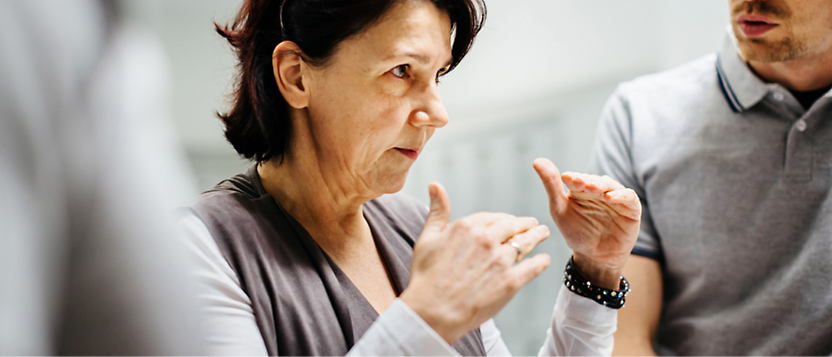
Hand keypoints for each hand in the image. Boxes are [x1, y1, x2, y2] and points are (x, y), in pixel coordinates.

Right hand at [400, 182, 550, 343]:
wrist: (432, 312)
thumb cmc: (426, 277)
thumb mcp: (427, 239)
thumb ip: (437, 211)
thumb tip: (435, 184)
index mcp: (467, 227)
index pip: (494, 217)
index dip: (504, 219)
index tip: (510, 220)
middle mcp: (487, 239)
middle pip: (513, 227)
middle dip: (525, 224)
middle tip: (534, 225)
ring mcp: (500, 261)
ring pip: (526, 243)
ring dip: (537, 236)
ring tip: (543, 234)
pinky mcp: (511, 282)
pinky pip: (533, 267)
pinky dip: (541, 262)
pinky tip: (544, 260)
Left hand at [533, 158, 640, 289]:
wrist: (594, 257)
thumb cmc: (576, 232)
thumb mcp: (559, 210)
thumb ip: (550, 186)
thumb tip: (537, 161)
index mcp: (582, 189)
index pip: (578, 178)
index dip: (573, 178)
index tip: (565, 179)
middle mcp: (600, 190)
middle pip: (595, 180)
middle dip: (587, 181)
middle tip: (579, 183)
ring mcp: (617, 198)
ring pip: (612, 186)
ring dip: (602, 185)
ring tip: (593, 188)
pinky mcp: (631, 209)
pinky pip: (629, 197)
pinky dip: (621, 195)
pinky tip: (610, 197)